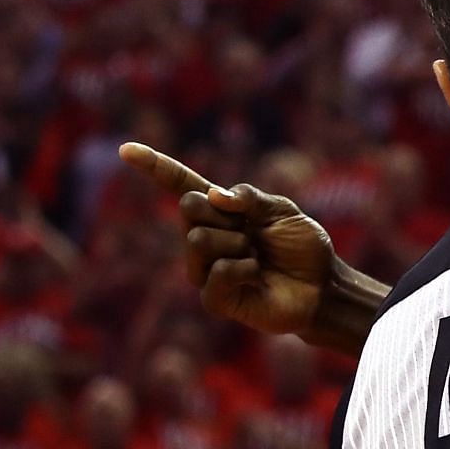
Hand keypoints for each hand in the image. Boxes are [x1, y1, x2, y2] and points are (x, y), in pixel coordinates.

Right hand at [119, 141, 336, 336]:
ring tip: (257, 258)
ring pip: (197, 240)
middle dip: (226, 215)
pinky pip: (216, 273)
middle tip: (253, 233)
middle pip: (189, 208)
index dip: (155, 167)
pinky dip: (243, 270)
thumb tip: (214, 196)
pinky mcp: (214, 298)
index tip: (126, 150)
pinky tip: (257, 276)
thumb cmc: (303, 248)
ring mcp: (206, 269)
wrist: (323, 287)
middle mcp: (205, 238)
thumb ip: (249, 198)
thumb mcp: (282, 211)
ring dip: (237, 245)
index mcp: (220, 212)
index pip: (181, 186)